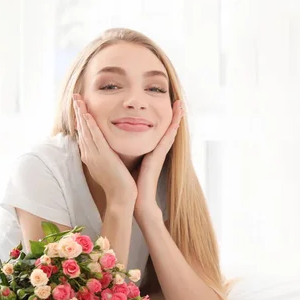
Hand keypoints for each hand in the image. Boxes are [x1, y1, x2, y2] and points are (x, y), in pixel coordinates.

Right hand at [73, 93, 136, 204]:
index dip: (80, 120)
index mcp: (91, 156)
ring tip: (77, 99)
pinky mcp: (102, 156)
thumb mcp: (110, 166)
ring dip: (81, 113)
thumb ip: (107, 156)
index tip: (79, 107)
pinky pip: (95, 137)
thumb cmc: (119, 184)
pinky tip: (86, 114)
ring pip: (86, 130)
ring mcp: (94, 155)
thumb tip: (108, 149)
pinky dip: (90, 125)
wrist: (121, 197)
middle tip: (75, 97)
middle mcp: (89, 154)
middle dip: (78, 112)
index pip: (84, 134)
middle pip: (81, 129)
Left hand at [134, 99, 183, 221]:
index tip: (168, 108)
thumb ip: (128, 153)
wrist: (136, 198)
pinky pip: (168, 138)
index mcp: (151, 151)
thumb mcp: (130, 162)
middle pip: (167, 129)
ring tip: (180, 103)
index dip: (164, 121)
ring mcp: (160, 152)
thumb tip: (120, 144)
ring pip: (170, 131)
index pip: (159, 132)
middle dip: (174, 116)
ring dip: (176, 117)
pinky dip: (173, 127)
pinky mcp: (159, 155)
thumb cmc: (132, 182)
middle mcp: (158, 150)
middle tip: (178, 101)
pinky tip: (176, 117)